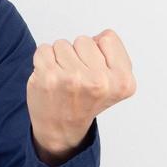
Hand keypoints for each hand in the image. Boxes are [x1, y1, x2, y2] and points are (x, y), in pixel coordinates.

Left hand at [27, 29, 135, 163]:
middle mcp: (99, 81)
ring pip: (63, 44)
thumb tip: (99, 37)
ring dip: (60, 59)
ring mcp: (72, 79)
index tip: (96, 72)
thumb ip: (115, 55)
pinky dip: (44, 61)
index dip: (99, 52)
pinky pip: (43, 49)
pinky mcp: (48, 77)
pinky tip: (50, 79)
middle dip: (79, 55)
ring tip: (64, 80)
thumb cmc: (86, 100)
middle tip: (78, 79)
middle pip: (84, 40)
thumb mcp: (117, 83)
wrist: (61, 128)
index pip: (108, 37)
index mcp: (122, 81)